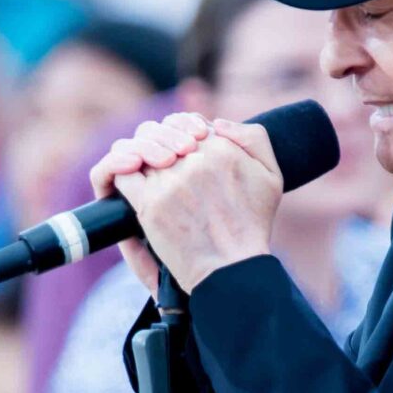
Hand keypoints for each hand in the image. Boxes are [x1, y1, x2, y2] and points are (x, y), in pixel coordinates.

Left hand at [89, 112, 282, 292]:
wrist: (233, 268)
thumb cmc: (253, 225)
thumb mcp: (271, 175)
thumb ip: (253, 138)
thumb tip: (217, 124)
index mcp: (221, 148)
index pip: (187, 124)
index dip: (181, 133)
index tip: (183, 150)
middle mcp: (195, 160)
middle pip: (160, 133)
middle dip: (158, 141)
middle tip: (162, 160)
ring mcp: (170, 182)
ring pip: (138, 150)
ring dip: (138, 156)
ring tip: (144, 168)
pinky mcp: (151, 205)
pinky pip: (123, 174)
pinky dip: (121, 171)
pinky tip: (129, 178)